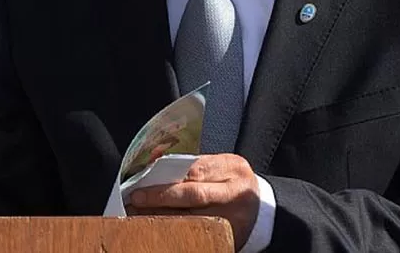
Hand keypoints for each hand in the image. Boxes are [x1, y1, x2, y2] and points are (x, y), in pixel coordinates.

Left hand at [126, 154, 260, 248]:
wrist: (263, 210)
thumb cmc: (232, 184)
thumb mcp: (220, 167)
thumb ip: (193, 165)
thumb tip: (153, 162)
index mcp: (232, 168)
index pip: (194, 170)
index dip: (167, 175)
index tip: (141, 181)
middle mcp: (235, 192)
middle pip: (193, 195)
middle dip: (161, 197)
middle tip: (136, 199)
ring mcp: (235, 217)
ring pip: (194, 218)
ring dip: (163, 217)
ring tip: (141, 215)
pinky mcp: (232, 237)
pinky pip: (200, 236)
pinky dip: (178, 234)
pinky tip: (160, 232)